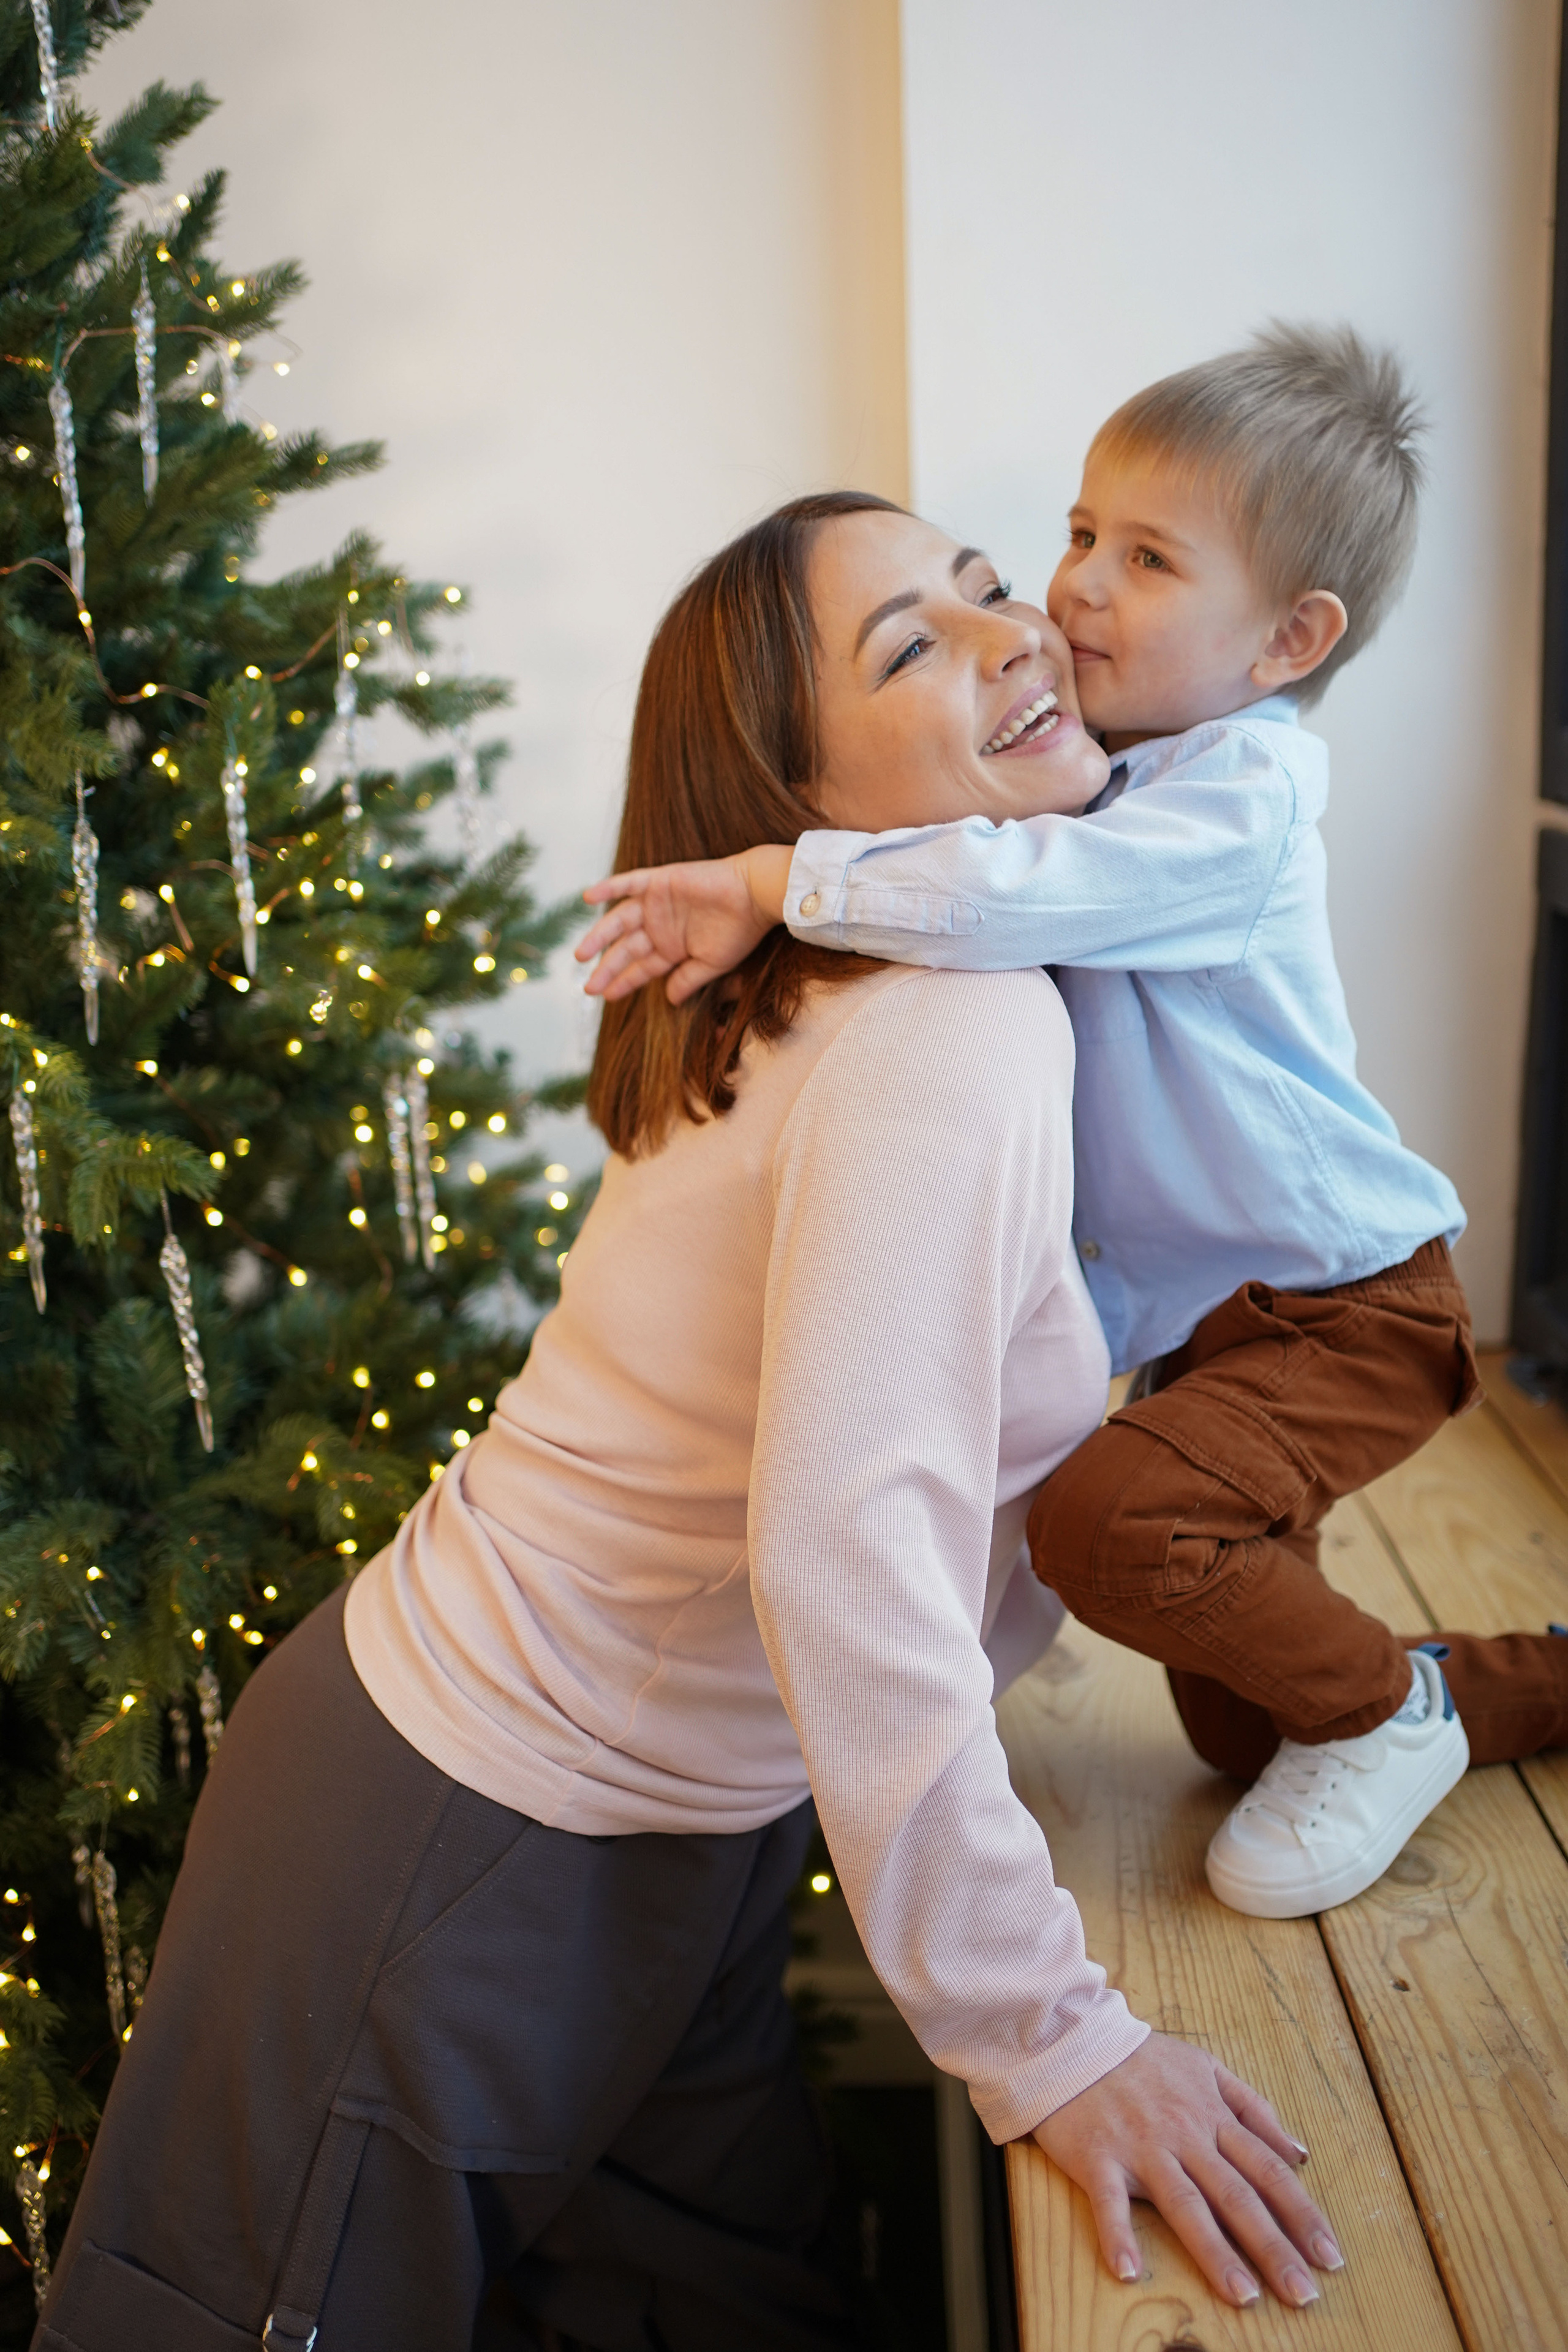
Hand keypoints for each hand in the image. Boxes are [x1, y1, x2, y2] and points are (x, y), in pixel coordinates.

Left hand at [577, 846, 792, 1003]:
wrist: (755, 894)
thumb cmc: (740, 931)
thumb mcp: (712, 964)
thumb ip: (687, 980)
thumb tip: (670, 1001)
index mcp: (673, 947)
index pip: (641, 967)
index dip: (624, 981)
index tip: (606, 996)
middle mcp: (661, 926)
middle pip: (626, 949)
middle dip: (607, 968)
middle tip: (588, 988)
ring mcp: (657, 903)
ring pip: (620, 921)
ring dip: (599, 937)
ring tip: (580, 955)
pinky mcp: (660, 881)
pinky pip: (628, 883)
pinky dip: (609, 888)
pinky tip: (588, 898)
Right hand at [1032, 2032, 1341, 2307]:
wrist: (1073, 2038)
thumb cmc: (1142, 2059)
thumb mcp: (1206, 2068)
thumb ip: (1254, 2109)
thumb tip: (1298, 2152)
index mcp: (1211, 2115)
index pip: (1267, 2170)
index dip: (1301, 2214)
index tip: (1329, 2256)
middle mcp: (1183, 2134)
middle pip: (1236, 2195)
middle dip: (1272, 2246)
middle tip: (1302, 2293)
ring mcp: (1140, 2147)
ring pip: (1185, 2204)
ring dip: (1215, 2252)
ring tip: (1243, 2295)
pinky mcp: (1097, 2156)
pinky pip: (1109, 2201)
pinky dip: (1118, 2235)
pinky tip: (1129, 2270)